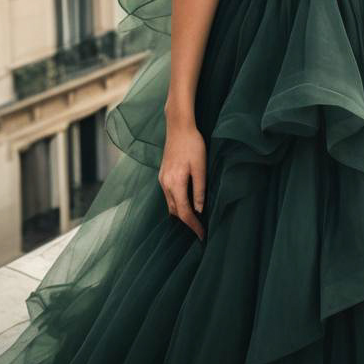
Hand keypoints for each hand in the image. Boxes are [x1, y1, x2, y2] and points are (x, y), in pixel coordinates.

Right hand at [159, 120, 205, 241]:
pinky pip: (168, 195)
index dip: (193, 226)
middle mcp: (165, 184)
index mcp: (175, 184)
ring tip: (195, 219)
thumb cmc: (193, 145)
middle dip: (187, 222)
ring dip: (181, 213)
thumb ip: (199, 190)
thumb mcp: (200, 167)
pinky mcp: (163, 175)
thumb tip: (199, 210)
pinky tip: (186, 202)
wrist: (178, 127)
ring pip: (170, 204)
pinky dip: (177, 203)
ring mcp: (162, 179)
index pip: (184, 212)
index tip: (202, 235)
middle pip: (175, 211)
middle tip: (200, 229)